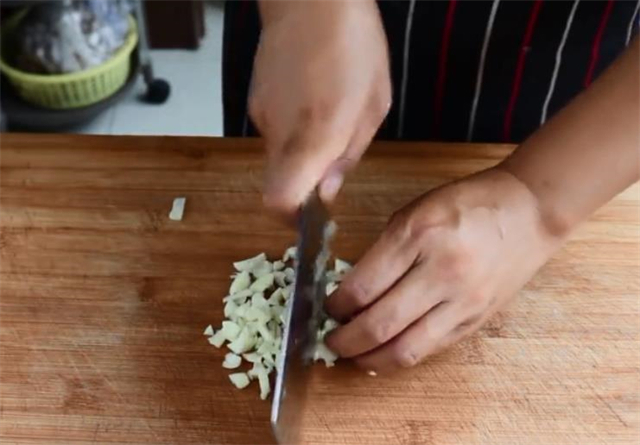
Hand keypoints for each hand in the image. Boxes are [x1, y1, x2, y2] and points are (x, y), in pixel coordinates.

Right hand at [250, 0, 390, 214]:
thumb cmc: (354, 44)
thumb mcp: (373, 107)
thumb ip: (346, 157)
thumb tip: (326, 192)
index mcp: (315, 136)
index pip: (279, 200)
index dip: (292, 218)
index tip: (312, 217)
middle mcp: (280, 132)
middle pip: (277, 183)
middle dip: (303, 185)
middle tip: (330, 163)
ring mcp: (262, 115)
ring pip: (276, 157)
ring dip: (300, 153)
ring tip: (327, 117)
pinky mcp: (255, 100)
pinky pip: (273, 131)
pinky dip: (292, 130)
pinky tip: (311, 100)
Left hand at [325, 168, 563, 372]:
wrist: (529, 212)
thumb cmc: (467, 204)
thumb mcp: (415, 211)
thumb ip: (382, 251)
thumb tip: (350, 291)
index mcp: (418, 235)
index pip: (363, 286)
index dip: (335, 306)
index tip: (325, 308)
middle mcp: (441, 271)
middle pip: (380, 324)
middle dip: (345, 340)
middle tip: (329, 340)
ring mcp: (462, 301)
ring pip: (406, 349)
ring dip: (370, 360)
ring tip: (353, 356)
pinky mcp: (476, 320)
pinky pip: (431, 349)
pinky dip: (402, 357)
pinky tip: (385, 354)